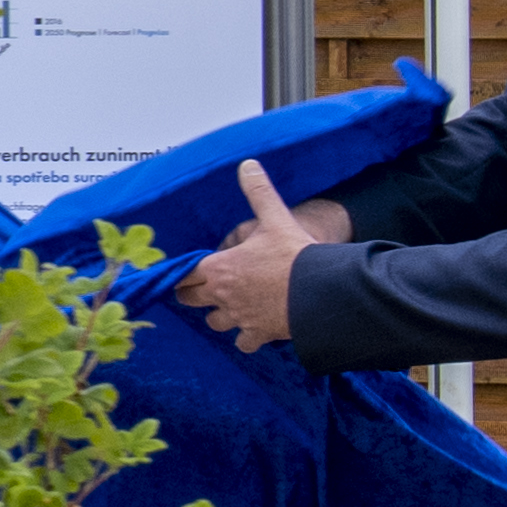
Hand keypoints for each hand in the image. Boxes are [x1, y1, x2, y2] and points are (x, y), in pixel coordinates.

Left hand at [179, 162, 333, 351]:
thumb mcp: (275, 218)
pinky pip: (242, 342)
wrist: (322, 290)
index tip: (190, 271)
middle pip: (190, 299)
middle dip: (195, 293)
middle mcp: (221, 296)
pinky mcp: (257, 335)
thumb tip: (247, 164)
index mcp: (218, 268)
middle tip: (206, 287)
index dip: (185, 272)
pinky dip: (246, 337)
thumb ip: (258, 192)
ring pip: (214, 322)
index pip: (184, 274)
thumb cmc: (295, 254)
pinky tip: (255, 328)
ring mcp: (238, 318)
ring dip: (221, 315)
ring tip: (234, 305)